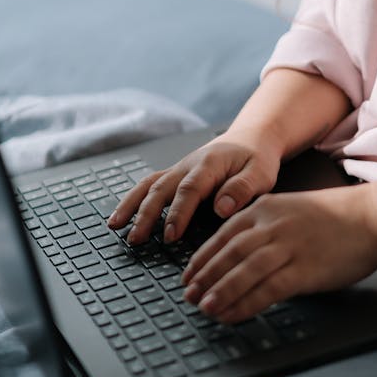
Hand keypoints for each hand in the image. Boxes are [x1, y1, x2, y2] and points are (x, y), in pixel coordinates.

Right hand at [107, 130, 280, 244]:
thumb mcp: (261, 173)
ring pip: (148, 185)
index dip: (178, 213)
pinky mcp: (173, 176)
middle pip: (160, 188)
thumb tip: (222, 208)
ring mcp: (177, 170)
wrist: (250, 138)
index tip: (170, 235)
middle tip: (136, 238)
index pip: (189, 190)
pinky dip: (132, 200)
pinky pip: (148, 186)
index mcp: (209, 165)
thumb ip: (243, 190)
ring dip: (130, 205)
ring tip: (115, 226)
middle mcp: (187, 165)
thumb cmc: (256, 158)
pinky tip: (121, 216)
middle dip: (146, 215)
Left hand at [181, 184, 376, 322]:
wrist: (373, 217)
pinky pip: (267, 290)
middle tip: (189, 296)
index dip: (202, 259)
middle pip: (227, 254)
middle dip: (204, 278)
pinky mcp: (304, 269)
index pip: (222, 236)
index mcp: (265, 209)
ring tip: (204, 308)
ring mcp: (287, 247)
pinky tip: (232, 315)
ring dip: (220, 292)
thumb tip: (239, 256)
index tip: (188, 276)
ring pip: (243, 272)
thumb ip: (264, 227)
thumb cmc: (336, 217)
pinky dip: (245, 304)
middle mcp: (271, 226)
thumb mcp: (291, 209)